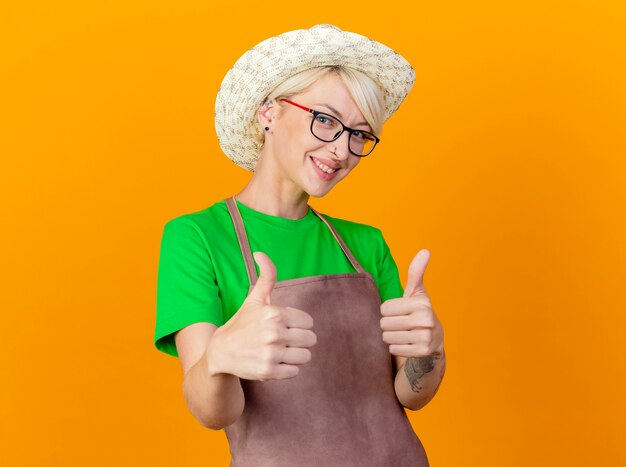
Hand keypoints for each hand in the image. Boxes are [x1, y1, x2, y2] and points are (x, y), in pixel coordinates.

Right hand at [208, 252, 316, 380]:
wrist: (220, 352)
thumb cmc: (242, 323)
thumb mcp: (255, 299)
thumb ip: (266, 276)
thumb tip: (259, 252)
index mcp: (275, 314)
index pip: (308, 322)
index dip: (298, 324)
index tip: (284, 325)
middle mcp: (274, 334)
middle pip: (310, 339)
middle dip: (299, 340)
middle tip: (283, 340)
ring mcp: (271, 354)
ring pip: (305, 356)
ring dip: (295, 355)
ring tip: (280, 351)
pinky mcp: (269, 372)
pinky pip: (295, 371)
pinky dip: (287, 368)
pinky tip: (274, 361)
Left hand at [380, 249, 443, 357]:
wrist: (433, 340)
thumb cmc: (418, 311)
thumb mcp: (417, 292)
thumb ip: (416, 272)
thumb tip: (425, 250)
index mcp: (422, 303)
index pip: (385, 308)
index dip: (387, 311)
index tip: (399, 311)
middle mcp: (426, 319)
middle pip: (385, 323)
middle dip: (388, 325)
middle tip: (400, 324)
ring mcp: (425, 337)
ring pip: (388, 337)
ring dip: (390, 337)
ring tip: (402, 333)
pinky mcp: (422, 352)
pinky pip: (394, 349)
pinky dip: (395, 348)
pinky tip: (406, 343)